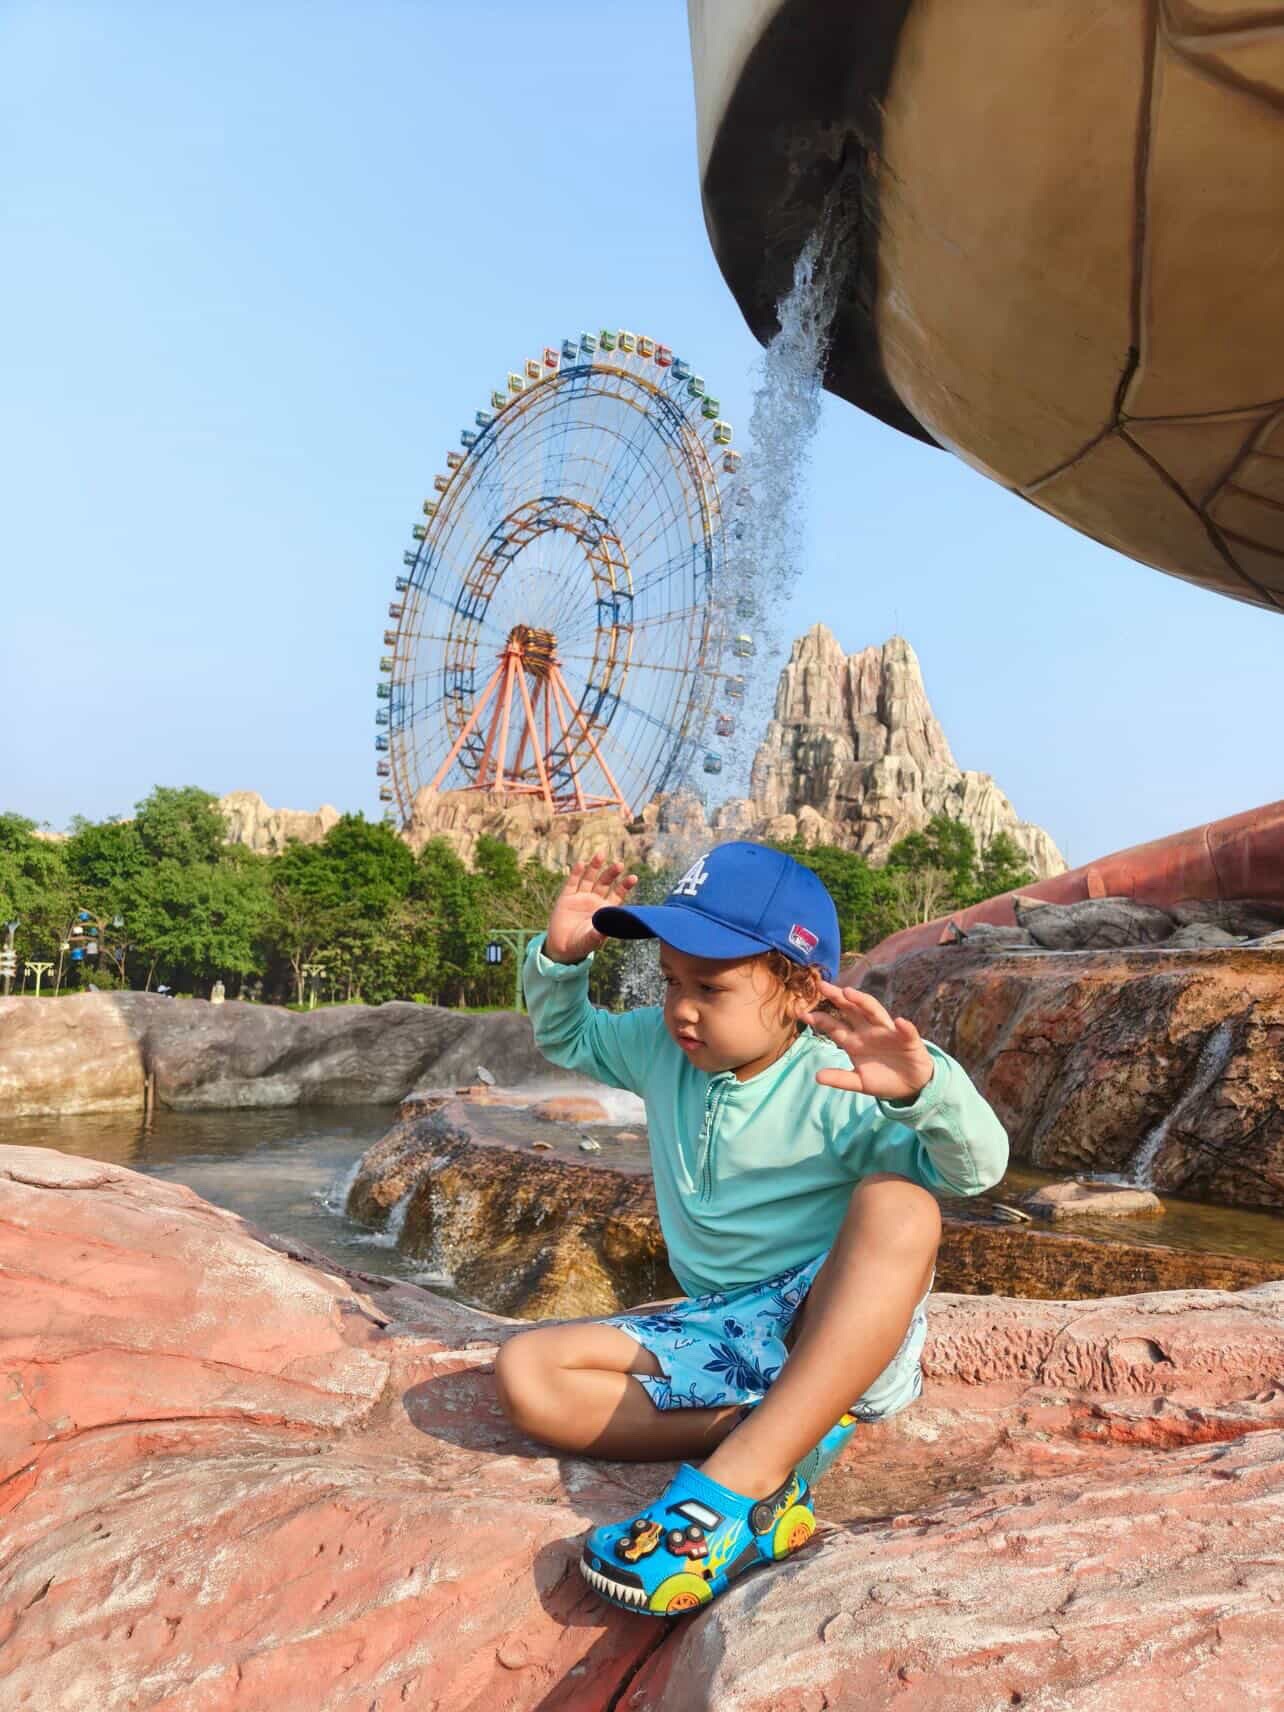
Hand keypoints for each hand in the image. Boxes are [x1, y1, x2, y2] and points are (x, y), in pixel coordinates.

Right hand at [544, 854, 638, 964]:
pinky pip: (572, 882)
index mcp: (605, 910)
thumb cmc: (582, 945)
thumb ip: (597, 935)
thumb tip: (604, 930)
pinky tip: (581, 864)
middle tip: (619, 865)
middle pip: (605, 883)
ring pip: (589, 878)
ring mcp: (580, 897)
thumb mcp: (591, 940)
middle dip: (612, 873)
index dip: (624, 886)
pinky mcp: (566, 897)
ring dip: (595, 866)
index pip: (617, 894)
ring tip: (601, 855)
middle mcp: (595, 900)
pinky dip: (576, 873)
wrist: (562, 947)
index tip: (633, 878)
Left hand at [805, 982, 933, 1102]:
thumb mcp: (859, 1082)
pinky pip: (907, 1032)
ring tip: (850, 993)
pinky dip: (905, 1027)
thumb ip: (840, 1079)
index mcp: (855, 1041)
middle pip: (851, 1010)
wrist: (911, 1086)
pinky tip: (899, 1022)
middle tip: (822, 986)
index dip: (820, 1019)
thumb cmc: (883, 1078)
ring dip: (863, 1002)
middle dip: (837, 998)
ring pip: (874, 1012)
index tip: (803, 1014)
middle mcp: (869, 1031)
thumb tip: (817, 1077)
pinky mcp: (909, 1040)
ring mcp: (888, 1033)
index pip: (834, 1026)